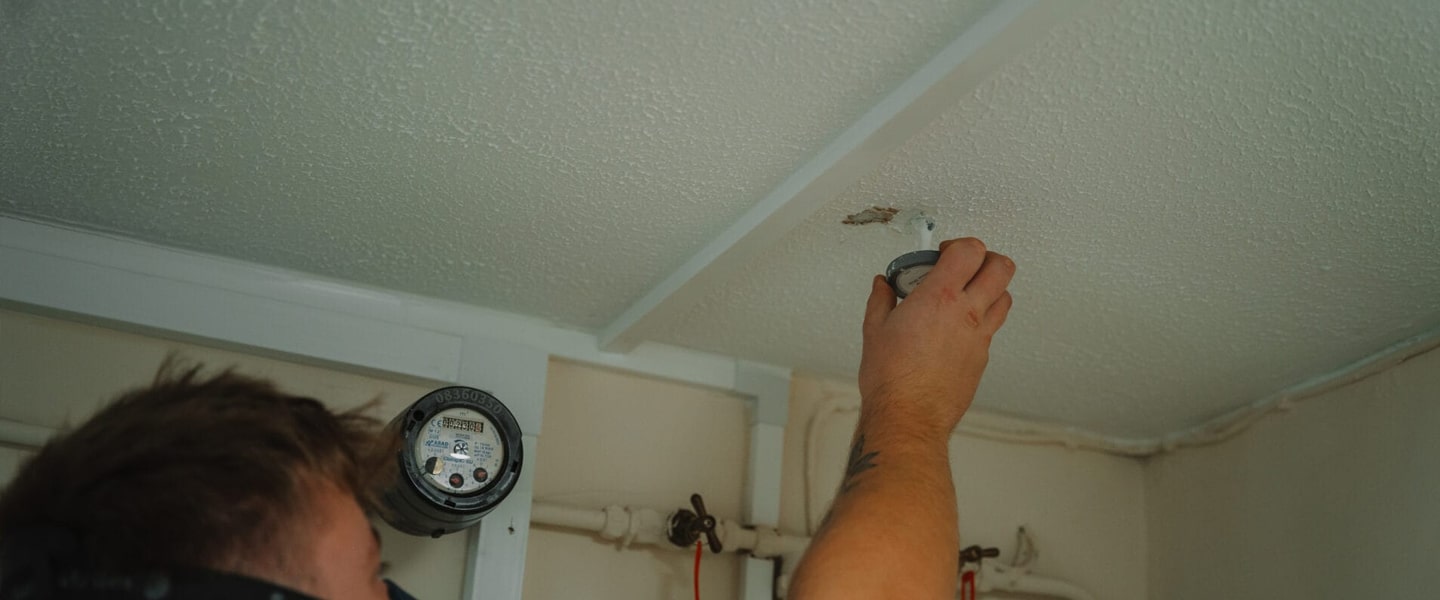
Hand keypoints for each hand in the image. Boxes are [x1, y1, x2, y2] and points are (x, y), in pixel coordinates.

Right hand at [858, 238, 1013, 437]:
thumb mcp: (875, 329)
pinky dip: (981, 319)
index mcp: (940, 297)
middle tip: (965, 266)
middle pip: (1001, 267)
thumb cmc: (891, 377)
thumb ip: (881, 299)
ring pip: (1005, 298)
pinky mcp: (982, 358)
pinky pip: (992, 328)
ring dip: (990, 288)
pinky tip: (959, 328)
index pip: (970, 250)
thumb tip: (882, 286)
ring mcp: (979, 337)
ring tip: (967, 294)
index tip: (943, 253)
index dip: (959, 245)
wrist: (908, 415)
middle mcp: (966, 313)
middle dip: (986, 258)